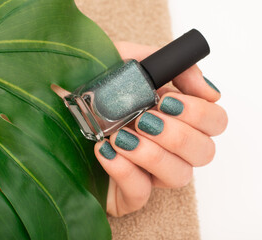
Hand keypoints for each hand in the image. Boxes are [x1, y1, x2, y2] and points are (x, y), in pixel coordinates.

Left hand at [94, 42, 227, 216]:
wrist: (47, 108)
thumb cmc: (89, 85)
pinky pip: (141, 193)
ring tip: (123, 133)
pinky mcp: (127, 193)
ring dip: (153, 153)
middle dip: (179, 134)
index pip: (214, 122)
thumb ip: (169, 64)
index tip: (170, 100)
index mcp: (174, 115)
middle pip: (205, 152)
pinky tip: (106, 150)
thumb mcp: (126, 60)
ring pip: (180, 176)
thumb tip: (209, 89)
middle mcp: (168, 145)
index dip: (201, 113)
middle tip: (148, 117)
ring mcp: (149, 172)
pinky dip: (126, 170)